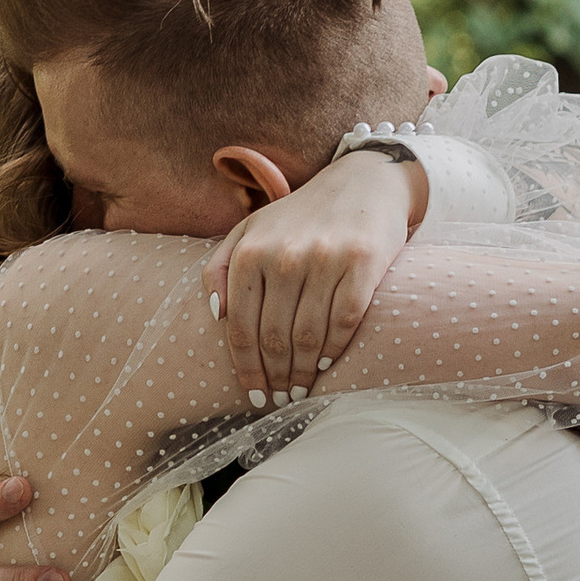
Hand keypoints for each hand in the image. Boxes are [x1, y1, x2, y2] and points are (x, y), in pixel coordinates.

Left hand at [206, 151, 426, 404]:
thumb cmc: (300, 215)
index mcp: (250, 251)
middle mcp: (285, 256)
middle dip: (274, 377)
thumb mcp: (250, 229)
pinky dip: (332, 351)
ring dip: (301, 373)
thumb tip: (216, 315)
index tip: (253, 394)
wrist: (363, 181)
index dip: (245, 369)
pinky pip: (344, 322)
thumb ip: (220, 267)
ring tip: (299, 390)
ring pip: (307, 337)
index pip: (239, 327)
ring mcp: (325, 260)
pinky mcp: (363, 264)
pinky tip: (324, 365)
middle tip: (278, 399)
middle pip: (273, 339)